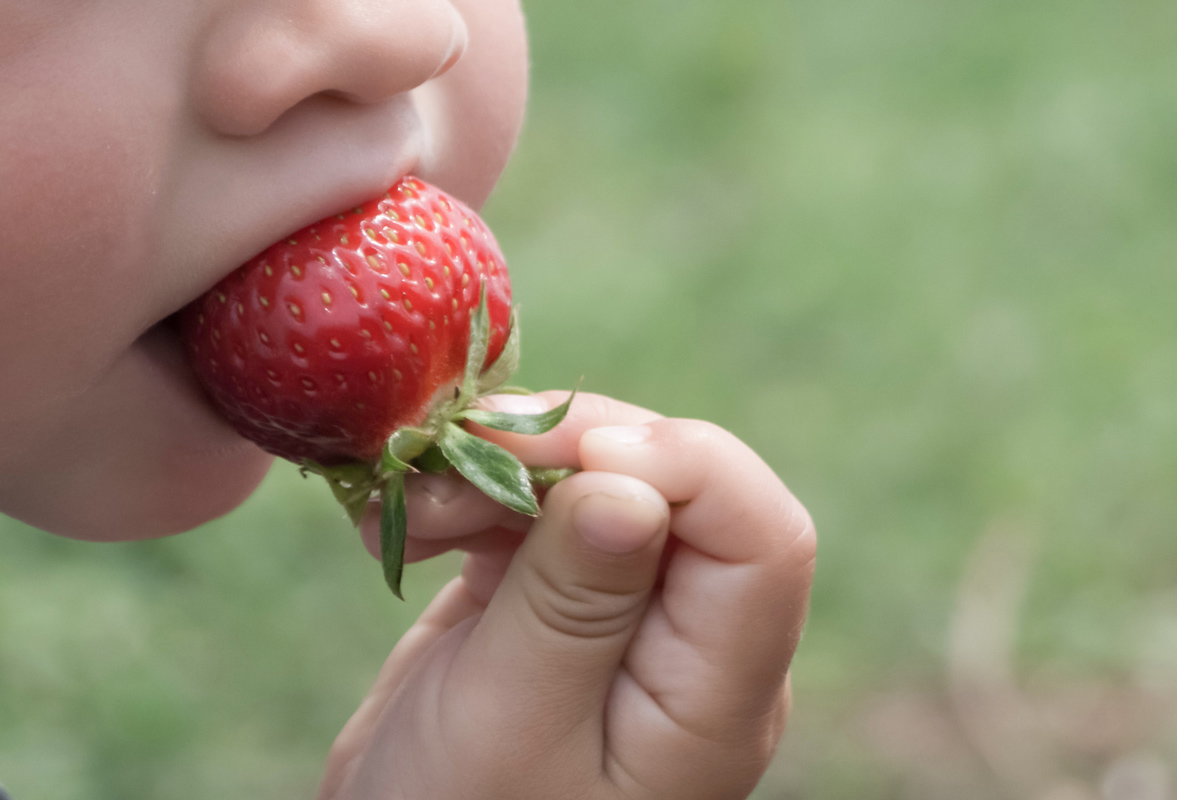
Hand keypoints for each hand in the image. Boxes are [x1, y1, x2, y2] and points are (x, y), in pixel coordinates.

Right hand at [319, 392, 815, 799]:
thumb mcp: (506, 724)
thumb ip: (573, 601)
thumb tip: (629, 478)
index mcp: (713, 694)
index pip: (761, 539)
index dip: (681, 466)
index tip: (566, 456)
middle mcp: (688, 641)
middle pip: (676, 487)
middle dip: (566, 452)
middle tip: (455, 459)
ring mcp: (623, 613)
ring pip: (598, 481)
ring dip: (502, 470)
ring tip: (413, 511)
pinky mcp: (557, 596)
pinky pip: (537, 511)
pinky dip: (474, 497)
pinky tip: (411, 529)